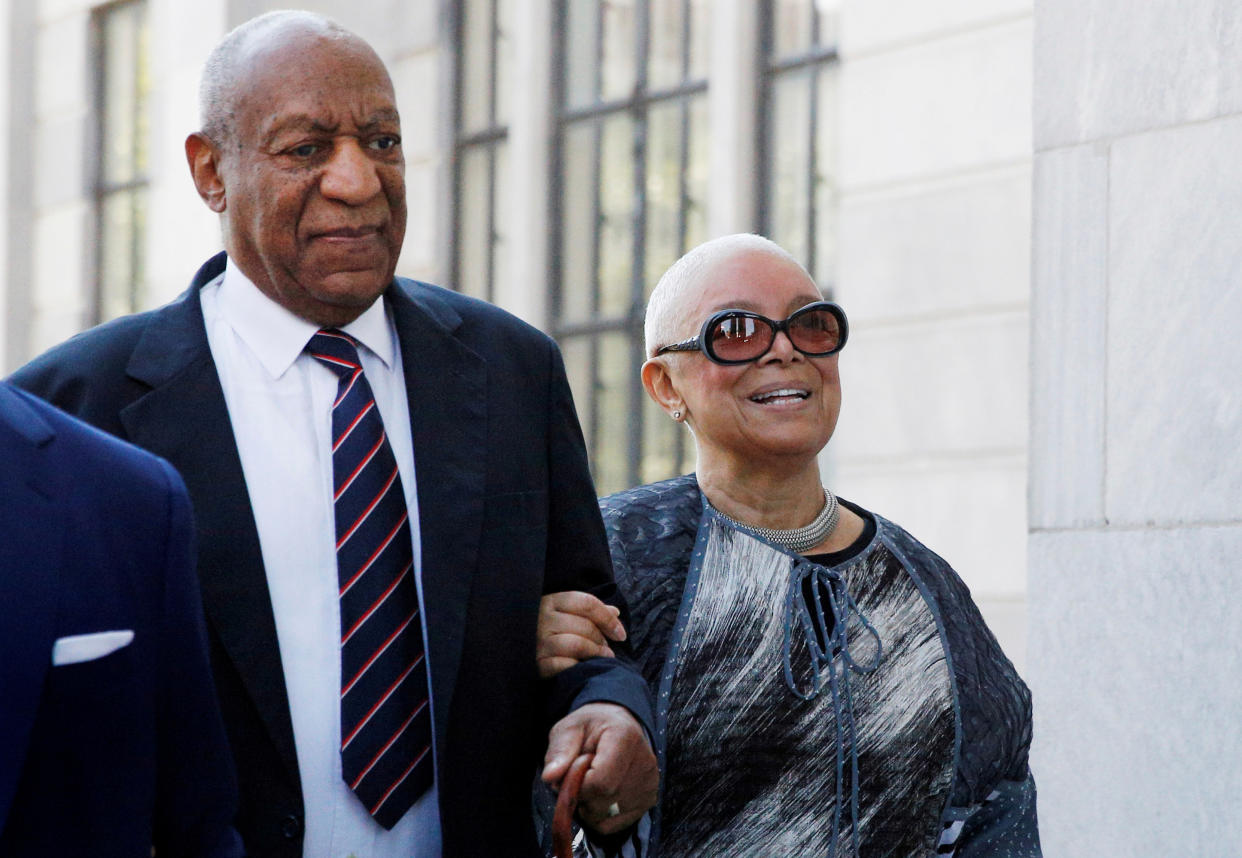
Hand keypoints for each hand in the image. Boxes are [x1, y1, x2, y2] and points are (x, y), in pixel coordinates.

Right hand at [537, 591, 627, 678]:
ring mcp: (537, 641)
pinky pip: (564, 665)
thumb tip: (616, 612)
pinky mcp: (535, 663)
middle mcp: (542, 618)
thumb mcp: (563, 614)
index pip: (587, 603)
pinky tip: (583, 667)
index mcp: (550, 601)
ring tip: (603, 657)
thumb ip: (588, 611)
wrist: (514, 651)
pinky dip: (578, 666)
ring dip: (596, 653)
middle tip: (608, 648)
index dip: (608, 619)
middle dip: (602, 639)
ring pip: (577, 644)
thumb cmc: (546, 631)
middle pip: (585, 625)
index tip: (620, 634)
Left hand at [542, 703, 658, 834]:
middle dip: (580, 795)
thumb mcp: (570, 728)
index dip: (578, 786)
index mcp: (625, 737)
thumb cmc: (591, 727)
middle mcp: (645, 762)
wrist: (618, 725)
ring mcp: (649, 784)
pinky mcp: (649, 800)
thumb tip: (550, 777)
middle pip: (603, 801)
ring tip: (590, 781)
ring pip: (606, 816)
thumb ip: (559, 750)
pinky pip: (612, 825)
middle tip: (578, 776)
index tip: (571, 773)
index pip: (601, 782)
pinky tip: (600, 793)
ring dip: (587, 806)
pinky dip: (597, 815)